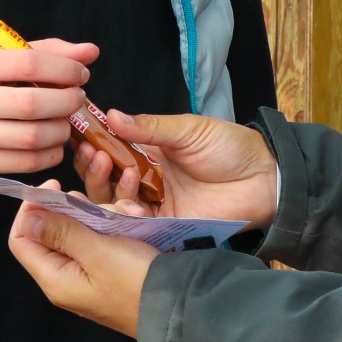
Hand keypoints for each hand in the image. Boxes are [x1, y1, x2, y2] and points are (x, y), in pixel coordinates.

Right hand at [0, 38, 98, 175]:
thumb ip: (42, 52)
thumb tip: (90, 52)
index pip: (27, 63)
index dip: (64, 68)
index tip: (80, 73)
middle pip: (31, 104)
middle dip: (66, 101)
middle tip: (76, 98)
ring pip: (31, 137)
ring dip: (61, 130)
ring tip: (64, 121)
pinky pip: (24, 163)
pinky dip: (49, 154)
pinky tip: (52, 143)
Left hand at [6, 184, 156, 336]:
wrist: (181, 308)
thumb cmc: (137, 283)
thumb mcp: (97, 252)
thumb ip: (61, 232)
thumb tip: (28, 218)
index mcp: (55, 278)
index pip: (22, 239)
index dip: (31, 209)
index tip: (55, 186)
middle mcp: (68, 277)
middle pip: (54, 230)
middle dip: (77, 208)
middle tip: (102, 203)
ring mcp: (91, 273)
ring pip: (84, 229)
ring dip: (105, 213)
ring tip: (129, 211)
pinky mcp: (112, 267)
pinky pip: (106, 237)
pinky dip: (119, 224)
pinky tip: (139, 217)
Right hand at [74, 110, 276, 229]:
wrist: (264, 180)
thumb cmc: (230, 148)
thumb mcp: (188, 129)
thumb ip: (150, 127)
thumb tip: (112, 115)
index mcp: (149, 151)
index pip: (111, 147)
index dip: (92, 142)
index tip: (76, 133)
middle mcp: (145, 178)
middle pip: (104, 177)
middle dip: (91, 166)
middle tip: (91, 153)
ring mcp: (153, 204)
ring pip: (112, 201)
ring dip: (103, 187)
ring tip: (111, 169)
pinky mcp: (164, 226)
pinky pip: (133, 225)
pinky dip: (123, 215)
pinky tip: (126, 203)